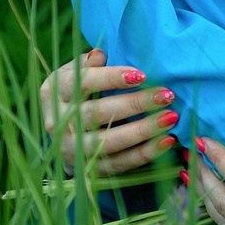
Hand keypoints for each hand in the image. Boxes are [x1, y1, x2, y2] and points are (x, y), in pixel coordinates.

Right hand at [38, 48, 176, 177]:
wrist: (65, 135)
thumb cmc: (78, 93)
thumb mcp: (76, 73)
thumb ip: (90, 63)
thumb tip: (100, 54)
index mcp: (54, 91)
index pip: (83, 83)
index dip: (112, 78)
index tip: (142, 75)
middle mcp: (57, 122)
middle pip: (98, 114)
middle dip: (135, 104)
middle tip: (166, 95)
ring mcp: (71, 149)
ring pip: (108, 142)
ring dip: (143, 130)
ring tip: (171, 118)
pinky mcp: (87, 169)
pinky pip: (119, 163)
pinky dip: (145, 153)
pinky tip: (167, 140)